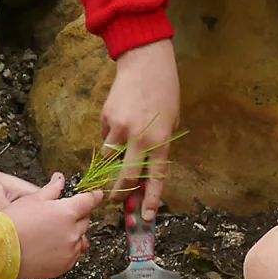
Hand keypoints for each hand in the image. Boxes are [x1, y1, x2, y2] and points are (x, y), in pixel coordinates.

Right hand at [5, 172, 103, 278]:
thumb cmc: (14, 223)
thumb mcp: (33, 199)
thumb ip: (52, 189)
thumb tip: (60, 179)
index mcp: (68, 212)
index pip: (89, 201)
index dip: (94, 196)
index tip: (97, 195)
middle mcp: (73, 232)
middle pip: (85, 220)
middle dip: (77, 216)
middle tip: (61, 215)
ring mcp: (69, 251)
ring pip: (79, 238)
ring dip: (72, 233)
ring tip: (51, 233)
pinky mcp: (63, 266)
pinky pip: (72, 255)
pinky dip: (66, 250)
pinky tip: (50, 246)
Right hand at [100, 39, 179, 222]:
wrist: (145, 62)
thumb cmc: (164, 92)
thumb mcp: (171, 121)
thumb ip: (159, 146)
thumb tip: (146, 172)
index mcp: (160, 140)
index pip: (155, 178)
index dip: (151, 200)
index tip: (146, 216)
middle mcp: (139, 138)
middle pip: (126, 177)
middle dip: (119, 194)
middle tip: (115, 202)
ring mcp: (119, 129)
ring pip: (110, 159)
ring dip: (113, 162)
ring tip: (122, 145)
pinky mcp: (106, 119)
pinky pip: (106, 139)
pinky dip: (111, 139)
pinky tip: (121, 121)